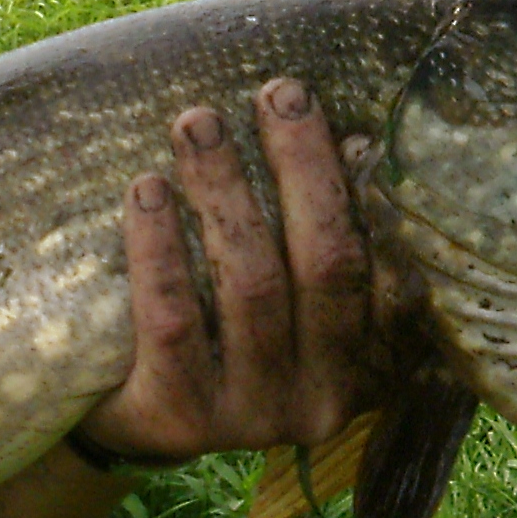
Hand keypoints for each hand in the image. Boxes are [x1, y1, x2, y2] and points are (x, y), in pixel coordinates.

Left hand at [75, 78, 374, 466]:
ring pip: (251, 285)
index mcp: (364, 362)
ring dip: (225, 191)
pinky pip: (173, 319)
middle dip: (303, 169)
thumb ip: (316, 242)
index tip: (349, 122)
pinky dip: (160, 247)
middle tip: (277, 93)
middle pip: (327, 265)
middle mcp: (322, 399)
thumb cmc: (221, 333)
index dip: (366, 192)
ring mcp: (252, 415)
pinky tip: (146, 189)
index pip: (385, 270)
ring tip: (197, 123)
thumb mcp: (286, 301)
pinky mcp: (181, 419)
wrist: (131, 424)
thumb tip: (352, 136)